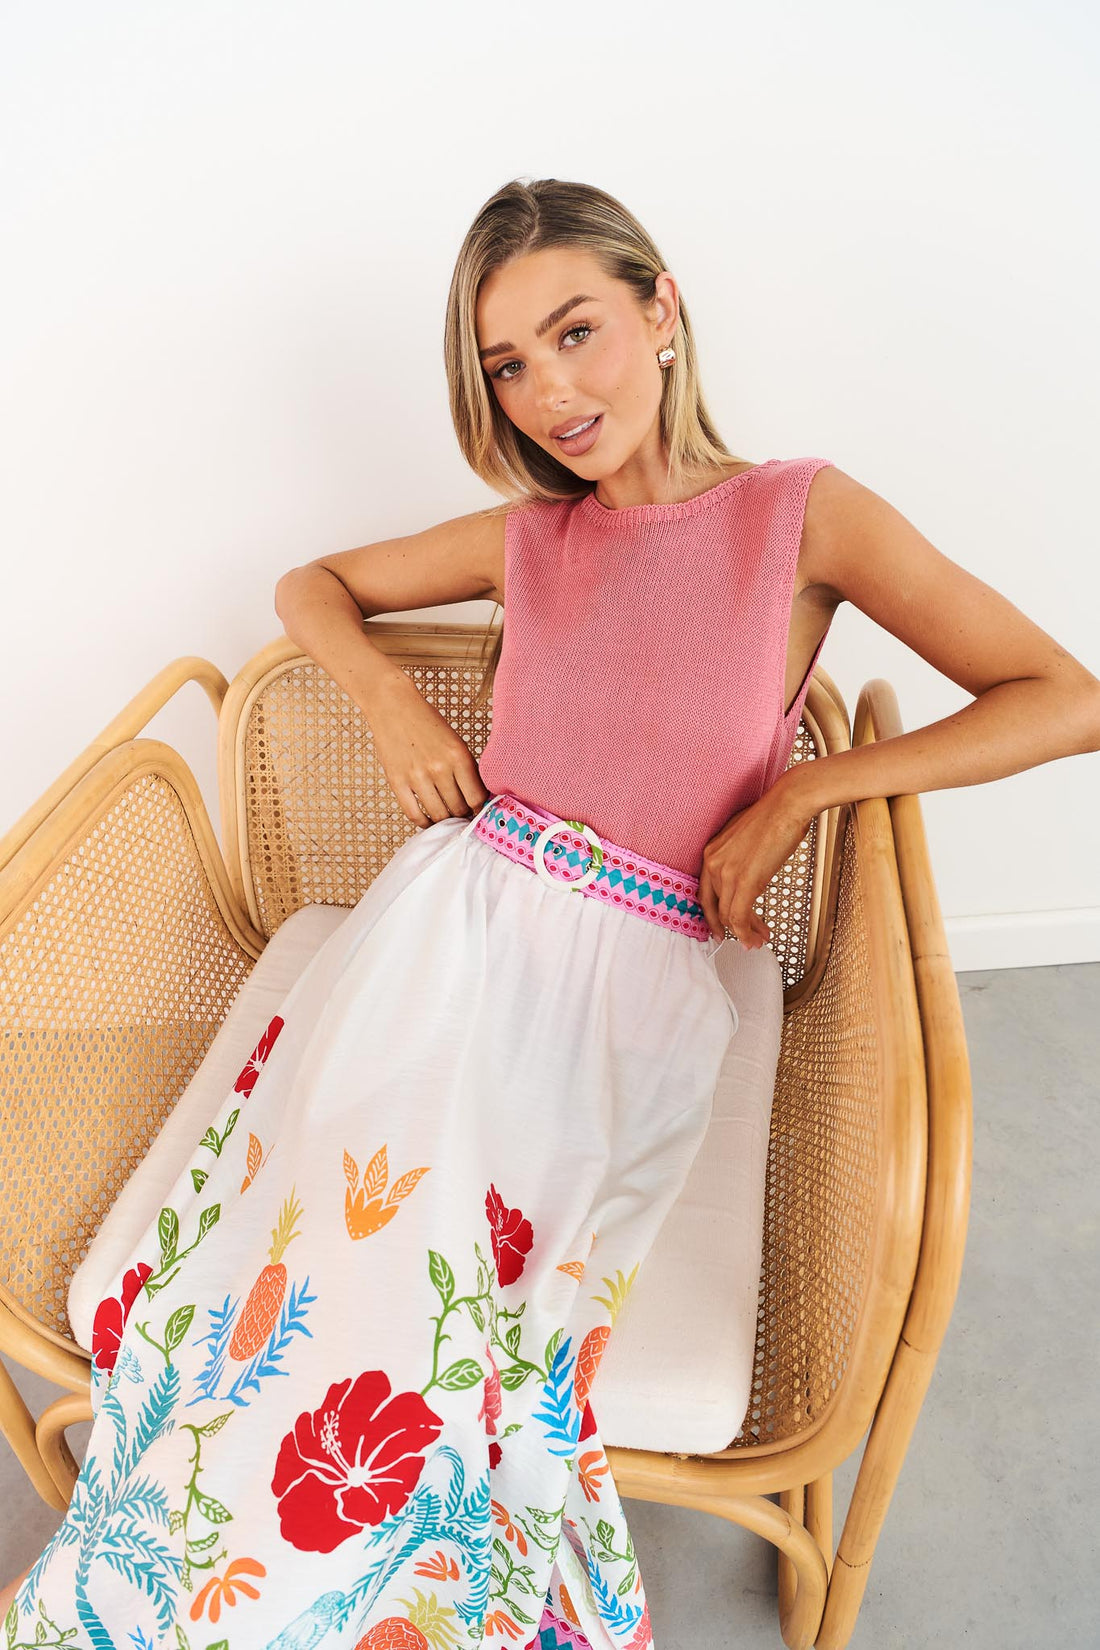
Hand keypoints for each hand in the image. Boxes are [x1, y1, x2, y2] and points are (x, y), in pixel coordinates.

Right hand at [364, 667, 489, 826]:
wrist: (393, 706)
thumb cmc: (426, 722)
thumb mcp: (455, 741)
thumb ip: (466, 768)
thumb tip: (477, 797)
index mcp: (458, 756)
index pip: (476, 797)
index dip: (479, 809)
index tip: (478, 811)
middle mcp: (439, 768)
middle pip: (458, 808)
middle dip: (463, 815)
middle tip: (463, 815)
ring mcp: (417, 777)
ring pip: (438, 815)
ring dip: (445, 820)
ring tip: (447, 818)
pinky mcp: (397, 782)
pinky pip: (414, 814)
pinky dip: (424, 823)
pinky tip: (429, 821)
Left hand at [698, 774, 815, 948]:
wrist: (787, 806)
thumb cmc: (774, 816)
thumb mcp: (745, 838)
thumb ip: (738, 858)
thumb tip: (748, 873)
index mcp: (711, 851)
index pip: (705, 891)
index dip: (712, 913)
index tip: (719, 926)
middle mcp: (713, 863)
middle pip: (714, 907)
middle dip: (727, 927)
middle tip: (740, 938)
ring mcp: (726, 874)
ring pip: (728, 915)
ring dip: (744, 932)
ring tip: (757, 940)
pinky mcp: (745, 882)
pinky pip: (739, 917)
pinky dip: (747, 932)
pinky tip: (756, 937)